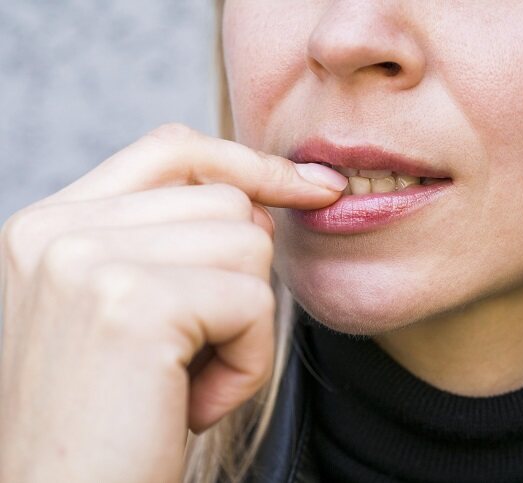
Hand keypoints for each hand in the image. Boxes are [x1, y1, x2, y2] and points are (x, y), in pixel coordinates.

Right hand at [0, 124, 345, 482]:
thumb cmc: (115, 418)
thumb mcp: (131, 312)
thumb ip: (177, 241)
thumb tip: (266, 202)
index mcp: (53, 223)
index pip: (172, 150)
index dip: (246, 163)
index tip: (309, 186)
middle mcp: (59, 229)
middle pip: (226, 201)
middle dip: (240, 279)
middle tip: (192, 352)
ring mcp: (88, 259)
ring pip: (248, 245)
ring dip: (244, 324)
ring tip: (187, 381)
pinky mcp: (134, 304)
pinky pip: (254, 301)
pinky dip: (248, 360)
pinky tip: (195, 404)